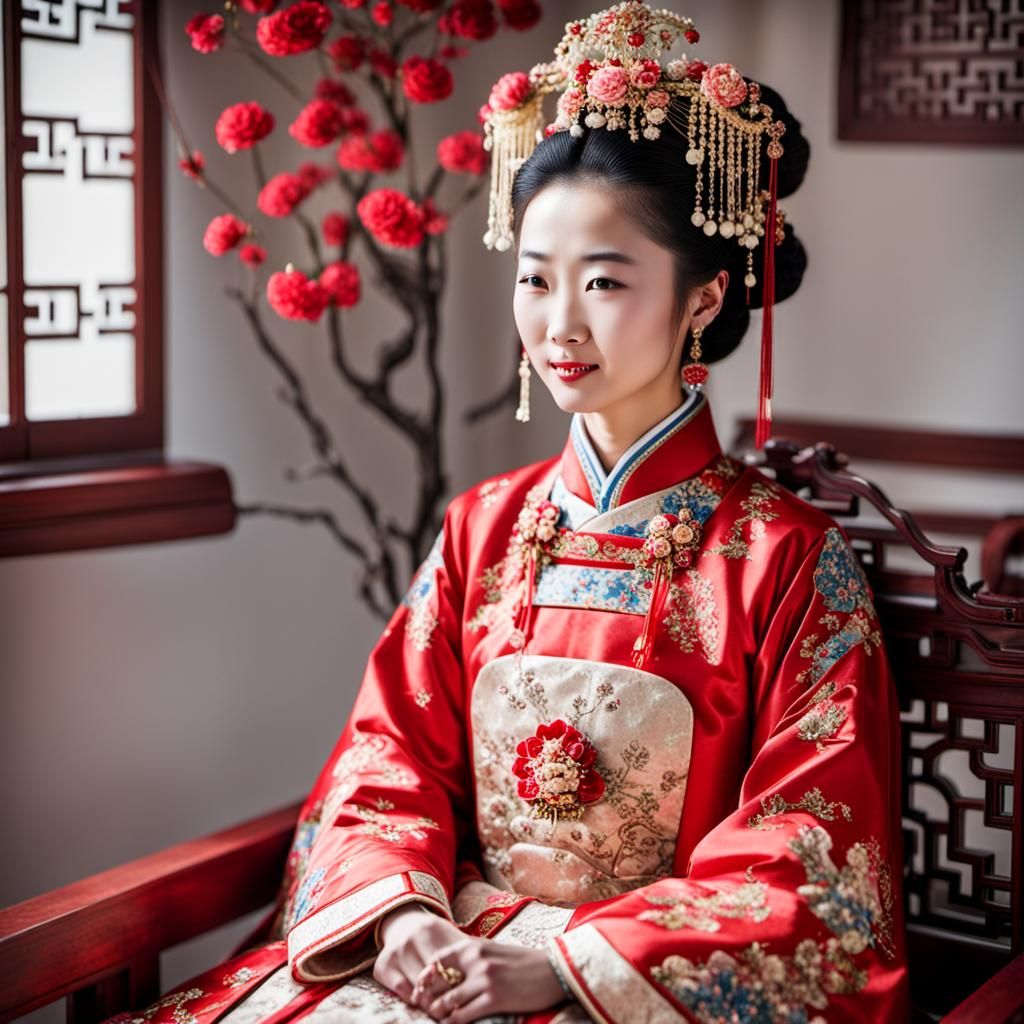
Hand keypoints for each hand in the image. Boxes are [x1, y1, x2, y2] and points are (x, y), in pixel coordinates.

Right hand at [372, 903, 468, 1003]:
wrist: (402, 922)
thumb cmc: (434, 934)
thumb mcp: (449, 934)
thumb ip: (463, 950)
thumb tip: (485, 971)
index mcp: (431, 928)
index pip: (448, 964)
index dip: (459, 983)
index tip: (467, 994)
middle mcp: (410, 939)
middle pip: (433, 979)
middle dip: (446, 995)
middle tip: (456, 1006)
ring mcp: (395, 952)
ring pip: (417, 987)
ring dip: (431, 1001)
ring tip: (443, 1007)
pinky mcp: (382, 965)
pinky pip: (402, 990)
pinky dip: (414, 999)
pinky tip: (424, 1001)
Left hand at [408, 936, 567, 1022]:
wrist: (554, 969)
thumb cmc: (523, 961)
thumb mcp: (493, 950)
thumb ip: (471, 956)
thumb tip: (446, 967)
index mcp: (474, 945)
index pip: (437, 960)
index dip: (426, 977)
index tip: (424, 989)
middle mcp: (476, 960)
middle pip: (438, 982)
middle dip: (428, 998)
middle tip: (426, 1008)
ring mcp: (485, 980)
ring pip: (447, 1001)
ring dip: (439, 1013)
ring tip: (439, 1017)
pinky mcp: (495, 999)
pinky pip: (463, 1015)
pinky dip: (454, 1022)